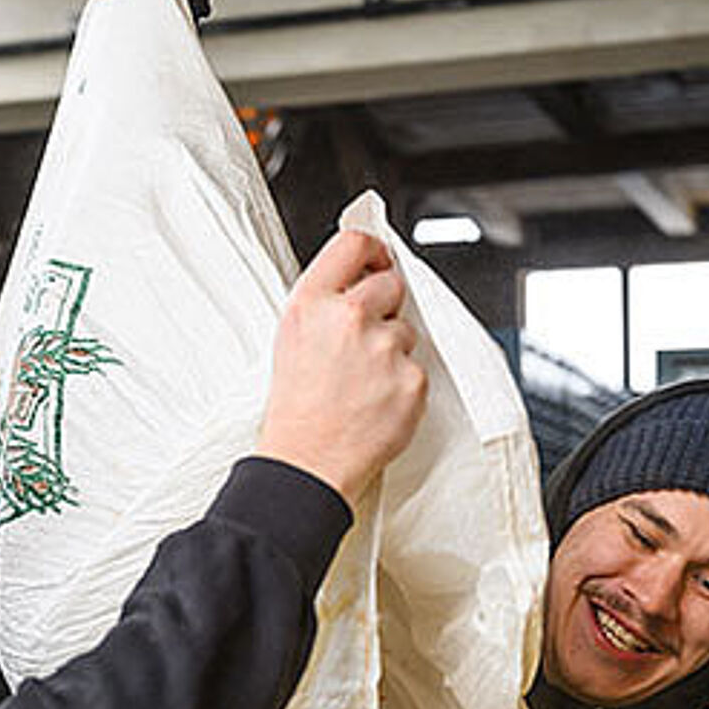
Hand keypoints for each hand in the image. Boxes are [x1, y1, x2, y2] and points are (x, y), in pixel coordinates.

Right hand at [256, 230, 426, 510]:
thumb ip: (325, 302)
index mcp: (312, 303)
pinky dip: (401, 385)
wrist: (307, 464)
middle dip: (384, 307)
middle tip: (362, 342)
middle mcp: (348, 318)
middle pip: (392, 283)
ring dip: (392, 351)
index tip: (378, 262)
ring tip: (361, 382)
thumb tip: (359, 276)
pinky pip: (417, 368)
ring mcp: (384, 348)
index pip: (356, 244)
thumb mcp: (292, 338)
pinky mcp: (411, 379)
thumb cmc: (296, 409)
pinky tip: (375, 402)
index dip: (373, 251)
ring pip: (407, 331)